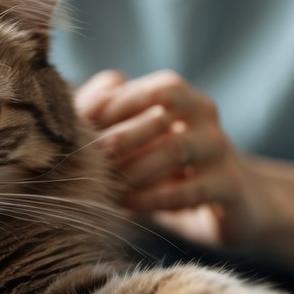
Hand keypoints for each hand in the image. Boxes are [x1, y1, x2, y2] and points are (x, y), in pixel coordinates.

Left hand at [75, 69, 274, 247]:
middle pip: (161, 104)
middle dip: (120, 134)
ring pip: (174, 148)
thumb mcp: (136, 146)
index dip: (107, 107)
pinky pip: (191, 189)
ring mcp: (219, 148)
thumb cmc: (167, 172)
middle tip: (90, 160)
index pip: (139, 87)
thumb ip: (104, 127)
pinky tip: (129, 207)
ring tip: (108, 189)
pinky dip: (155, 198)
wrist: (235, 207)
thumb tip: (59, 117)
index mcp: (178, 95)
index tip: (77, 134)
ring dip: (134, 170)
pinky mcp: (230, 186)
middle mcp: (203, 113)